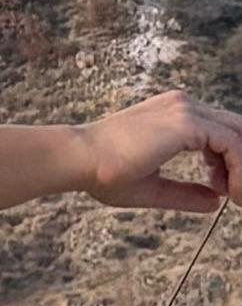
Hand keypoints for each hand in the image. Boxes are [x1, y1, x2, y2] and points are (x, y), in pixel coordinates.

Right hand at [79, 91, 241, 211]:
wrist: (79, 160)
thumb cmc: (103, 172)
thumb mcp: (153, 186)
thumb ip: (186, 192)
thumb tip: (217, 201)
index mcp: (172, 113)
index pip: (221, 130)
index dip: (230, 161)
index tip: (216, 188)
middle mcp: (182, 105)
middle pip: (237, 128)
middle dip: (241, 163)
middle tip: (235, 194)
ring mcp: (186, 110)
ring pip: (240, 135)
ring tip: (236, 197)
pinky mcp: (187, 123)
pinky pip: (234, 144)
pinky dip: (240, 171)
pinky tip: (229, 192)